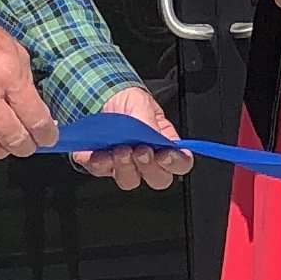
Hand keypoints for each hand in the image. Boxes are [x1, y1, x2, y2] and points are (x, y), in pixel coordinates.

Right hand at [0, 16, 57, 162]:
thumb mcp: (15, 53)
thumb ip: (26, 85)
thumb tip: (39, 114)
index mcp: (7, 75)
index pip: (35, 119)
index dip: (46, 134)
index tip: (48, 138)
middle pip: (12, 138)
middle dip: (25, 146)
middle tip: (26, 145)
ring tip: (2, 144)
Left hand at [72, 81, 191, 189]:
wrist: (101, 98)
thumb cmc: (128, 103)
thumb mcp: (142, 103)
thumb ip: (149, 121)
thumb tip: (152, 135)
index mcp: (165, 145)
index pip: (181, 164)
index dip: (176, 163)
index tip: (164, 155)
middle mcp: (148, 160)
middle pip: (158, 179)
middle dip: (149, 168)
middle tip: (140, 150)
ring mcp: (125, 166)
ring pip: (130, 181)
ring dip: (125, 167)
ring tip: (119, 149)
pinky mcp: (103, 166)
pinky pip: (102, 172)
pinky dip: (100, 163)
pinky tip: (100, 153)